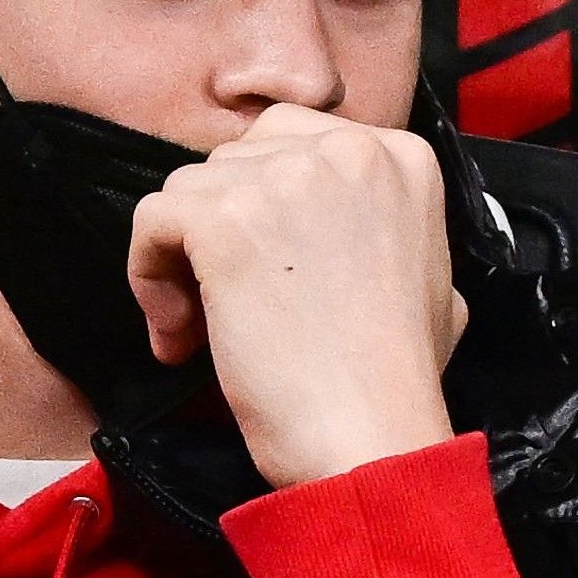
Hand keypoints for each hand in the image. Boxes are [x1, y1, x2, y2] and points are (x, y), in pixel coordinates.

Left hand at [127, 102, 467, 487]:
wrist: (371, 436)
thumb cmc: (394, 379)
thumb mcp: (430, 278)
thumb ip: (381, 227)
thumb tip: (326, 230)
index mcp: (397, 156)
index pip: (289, 142)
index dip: (261, 206)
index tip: (264, 271)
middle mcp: (347, 148)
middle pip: (235, 161)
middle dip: (222, 228)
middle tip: (228, 304)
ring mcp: (284, 178)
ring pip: (189, 189)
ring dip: (184, 260)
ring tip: (203, 331)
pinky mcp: (226, 219)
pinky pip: (152, 220)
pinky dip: (148, 275)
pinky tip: (179, 333)